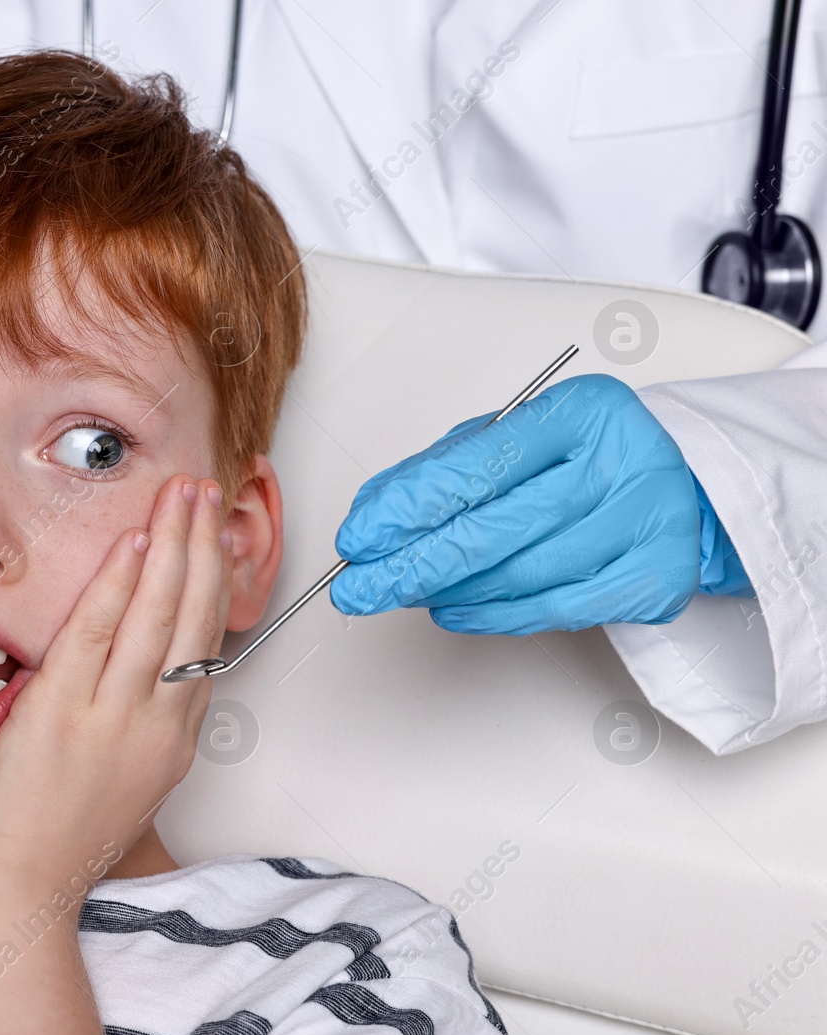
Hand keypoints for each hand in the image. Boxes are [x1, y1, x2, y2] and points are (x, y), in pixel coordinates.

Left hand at [0, 474, 230, 896]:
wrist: (20, 895)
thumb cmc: (54, 843)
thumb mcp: (118, 780)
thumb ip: (131, 725)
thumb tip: (131, 682)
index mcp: (169, 740)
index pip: (204, 644)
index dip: (213, 581)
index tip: (213, 535)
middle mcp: (157, 725)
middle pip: (194, 617)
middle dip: (204, 546)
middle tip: (206, 492)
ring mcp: (114, 719)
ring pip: (159, 615)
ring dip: (175, 546)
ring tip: (183, 494)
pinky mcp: (65, 716)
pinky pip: (100, 635)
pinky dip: (120, 586)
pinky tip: (134, 544)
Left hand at [328, 373, 743, 633]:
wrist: (683, 486)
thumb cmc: (580, 460)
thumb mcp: (510, 441)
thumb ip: (440, 470)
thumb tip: (371, 512)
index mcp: (581, 411)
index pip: (477, 465)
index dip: (408, 508)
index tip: (358, 537)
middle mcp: (623, 462)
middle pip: (494, 528)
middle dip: (412, 564)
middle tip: (359, 588)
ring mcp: (648, 523)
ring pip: (521, 573)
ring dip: (447, 590)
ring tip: (402, 593)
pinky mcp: (658, 579)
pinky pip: (556, 608)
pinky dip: (494, 614)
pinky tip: (453, 608)